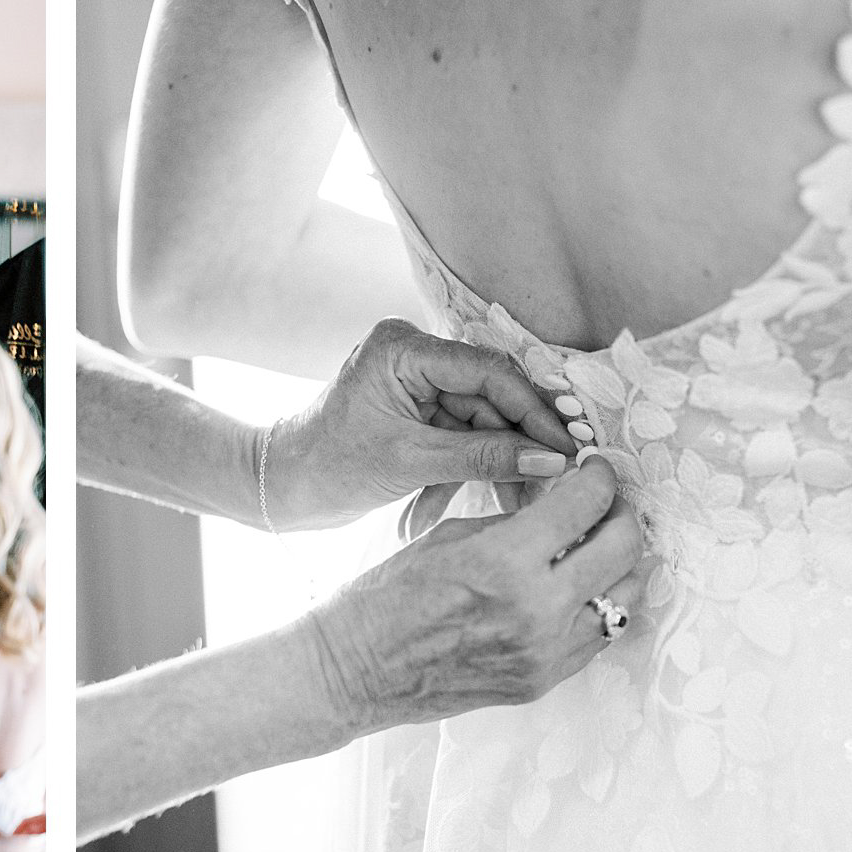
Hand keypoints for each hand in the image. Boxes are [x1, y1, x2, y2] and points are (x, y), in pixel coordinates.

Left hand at [267, 317, 579, 529]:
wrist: (282, 488)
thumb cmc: (329, 467)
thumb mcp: (411, 462)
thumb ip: (484, 457)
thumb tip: (552, 460)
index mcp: (403, 348)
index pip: (488, 371)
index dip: (534, 410)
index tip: (569, 446)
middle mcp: (415, 355)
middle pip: (492, 397)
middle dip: (521, 443)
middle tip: (557, 480)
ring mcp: (418, 383)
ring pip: (483, 422)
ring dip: (500, 465)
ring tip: (524, 504)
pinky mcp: (419, 411)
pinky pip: (464, 437)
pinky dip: (473, 470)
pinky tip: (491, 503)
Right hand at [304, 457, 646, 739]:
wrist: (357, 669)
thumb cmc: (387, 597)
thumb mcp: (449, 538)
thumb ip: (513, 523)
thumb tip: (562, 506)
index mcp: (503, 561)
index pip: (585, 504)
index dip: (599, 478)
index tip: (596, 470)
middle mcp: (536, 610)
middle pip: (623, 549)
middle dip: (622, 514)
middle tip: (607, 503)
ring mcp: (544, 653)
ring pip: (625, 597)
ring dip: (619, 564)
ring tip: (598, 546)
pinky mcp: (542, 681)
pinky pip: (598, 637)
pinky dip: (598, 605)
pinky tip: (579, 589)